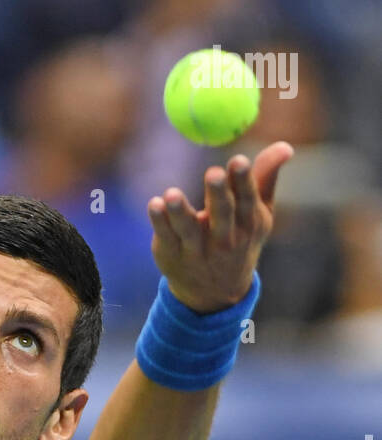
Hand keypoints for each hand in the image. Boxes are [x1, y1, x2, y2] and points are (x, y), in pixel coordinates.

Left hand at [147, 141, 293, 311]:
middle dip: (218, 195)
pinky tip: (154, 205)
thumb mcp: (259, 213)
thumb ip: (266, 177)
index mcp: (248, 224)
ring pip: (188, 230)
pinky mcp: (172, 256)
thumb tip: (286, 146)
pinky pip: (166, 237)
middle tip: (212, 173)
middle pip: (221, 216)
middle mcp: (224, 240)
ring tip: (171, 194)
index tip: (238, 161)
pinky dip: (159, 222)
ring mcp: (196, 251)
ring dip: (180, 212)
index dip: (243, 181)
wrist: (216, 293)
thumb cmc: (240, 239)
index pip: (247, 201)